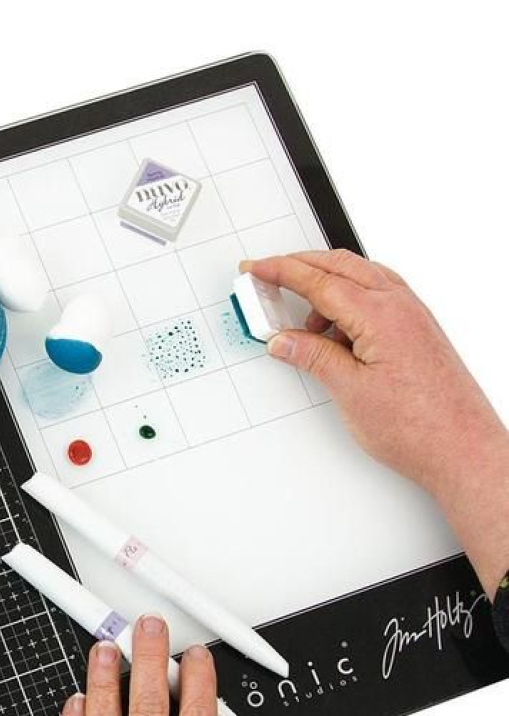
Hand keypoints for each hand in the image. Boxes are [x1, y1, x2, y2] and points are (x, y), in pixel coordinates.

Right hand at [241, 249, 508, 592]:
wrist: (460, 449)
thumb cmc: (419, 426)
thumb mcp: (349, 390)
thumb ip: (313, 357)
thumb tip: (284, 340)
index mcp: (381, 316)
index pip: (320, 281)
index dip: (282, 272)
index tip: (256, 269)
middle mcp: (400, 308)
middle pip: (341, 267)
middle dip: (300, 266)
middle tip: (269, 276)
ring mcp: (412, 317)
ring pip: (360, 278)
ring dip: (326, 284)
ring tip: (300, 321)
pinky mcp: (416, 331)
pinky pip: (377, 296)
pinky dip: (349, 300)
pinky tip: (335, 329)